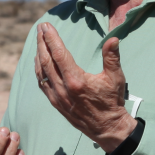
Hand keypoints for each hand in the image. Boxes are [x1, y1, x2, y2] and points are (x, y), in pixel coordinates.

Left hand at [35, 24, 136, 150]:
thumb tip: (113, 39)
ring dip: (38, 54)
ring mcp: (57, 97)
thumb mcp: (115, 78)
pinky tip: (39, 61)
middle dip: (41, 42)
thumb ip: (111, 57)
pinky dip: (38, 70)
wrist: (107, 128)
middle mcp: (63, 89)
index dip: (51, 38)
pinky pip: (42, 83)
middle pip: (46, 60)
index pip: (59, 54)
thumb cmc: (112, 101)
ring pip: (41, 72)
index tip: (46, 26)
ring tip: (38, 40)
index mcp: (76, 81)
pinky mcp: (55, 103)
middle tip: (39, 28)